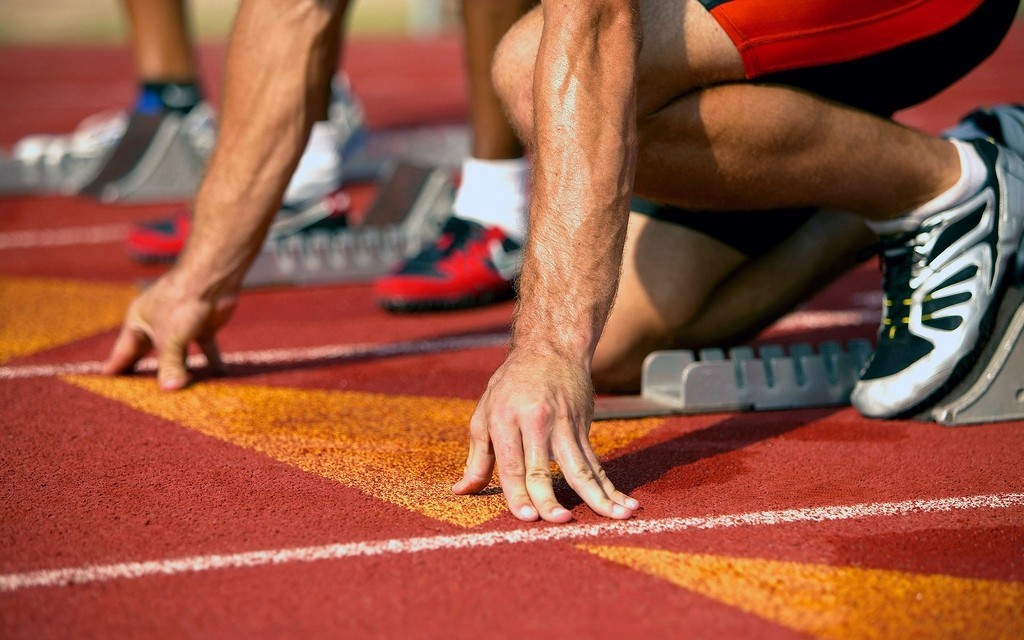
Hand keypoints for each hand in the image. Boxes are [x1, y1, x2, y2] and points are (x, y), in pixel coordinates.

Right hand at [102, 271, 237, 389]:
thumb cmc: (181, 301)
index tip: (107, 388)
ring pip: (179, 355)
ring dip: (182, 372)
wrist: (212, 278)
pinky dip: (213, 363)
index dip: (116, 369)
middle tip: (142, 399)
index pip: (123, 352)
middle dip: (148, 375)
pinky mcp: (202, 327)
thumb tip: (170, 391)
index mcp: (138, 322)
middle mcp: (157, 324)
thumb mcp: (170, 338)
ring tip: (181, 396)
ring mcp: (181, 325)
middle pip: (150, 355)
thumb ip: (170, 366)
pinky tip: (219, 378)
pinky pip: (206, 349)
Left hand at [453, 350, 638, 522]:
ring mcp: (564, 425)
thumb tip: (461, 491)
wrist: (551, 348)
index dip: (518, 493)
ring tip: (615, 517)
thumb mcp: (485, 413)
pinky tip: (625, 504)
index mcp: (505, 419)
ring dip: (598, 496)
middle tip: (558, 522)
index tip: (526, 517)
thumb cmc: (511, 385)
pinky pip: (596, 463)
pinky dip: (610, 486)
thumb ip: (477, 457)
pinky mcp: (583, 427)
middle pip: (543, 468)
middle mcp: (536, 422)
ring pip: (580, 467)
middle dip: (551, 498)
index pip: (512, 464)